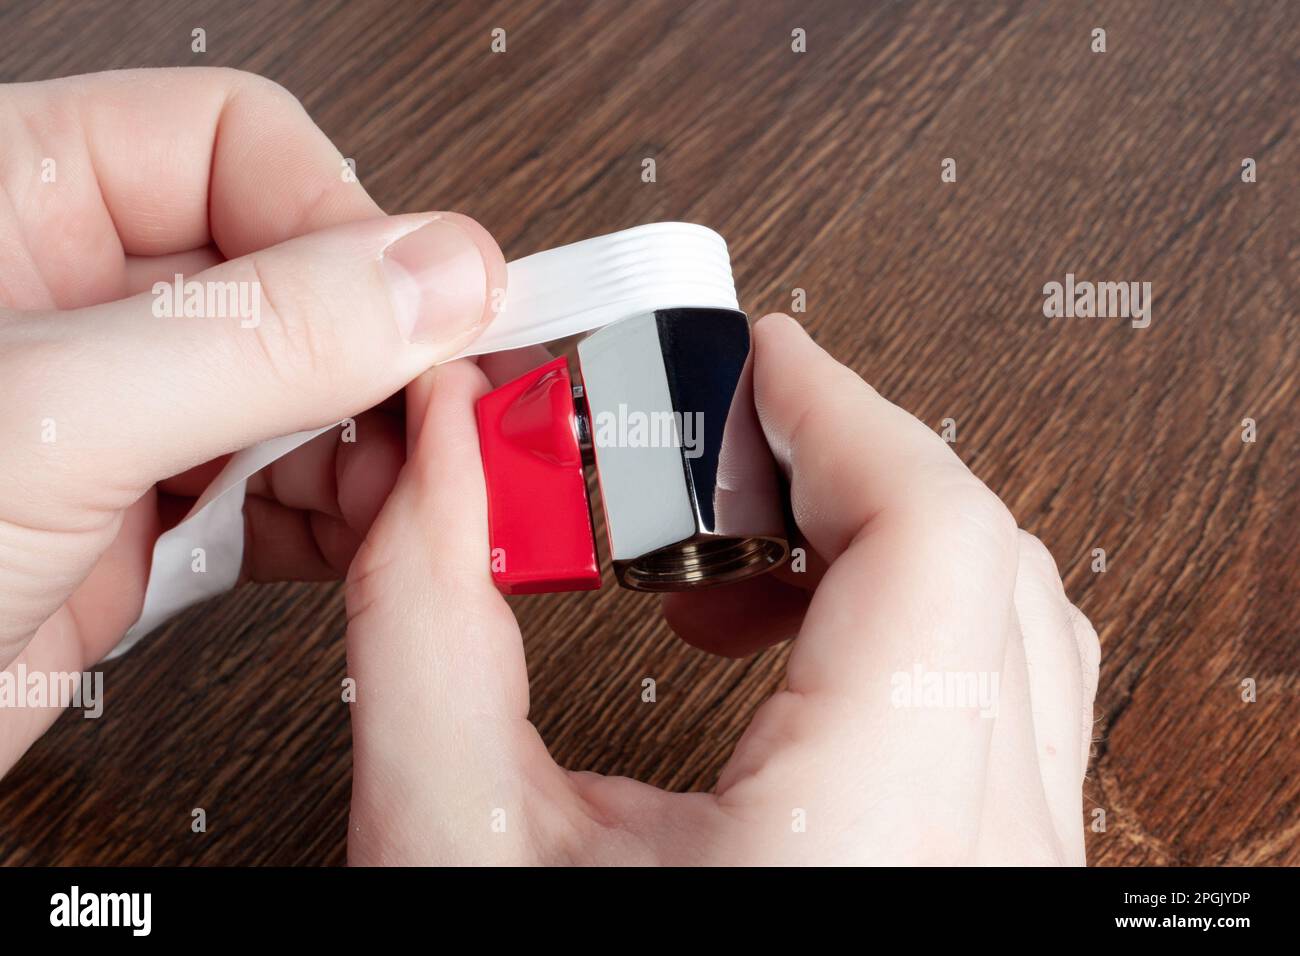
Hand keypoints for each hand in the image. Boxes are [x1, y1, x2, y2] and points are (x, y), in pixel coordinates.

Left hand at [0, 68, 504, 773]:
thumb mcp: (51, 419)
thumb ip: (258, 337)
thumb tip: (433, 275)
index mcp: (18, 203)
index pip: (235, 144)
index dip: (345, 219)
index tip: (431, 305)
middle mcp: (77, 301)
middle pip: (293, 273)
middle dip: (381, 348)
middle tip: (446, 409)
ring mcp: (117, 417)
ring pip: (302, 390)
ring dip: (373, 443)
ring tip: (412, 488)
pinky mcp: (139, 524)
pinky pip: (279, 494)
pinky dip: (340, 519)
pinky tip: (366, 536)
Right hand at [343, 313, 1099, 864]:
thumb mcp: (449, 842)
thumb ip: (432, 612)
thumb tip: (441, 450)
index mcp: (878, 838)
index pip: (935, 537)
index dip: (844, 412)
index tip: (762, 360)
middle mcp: (985, 860)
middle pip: (985, 564)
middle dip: (843, 469)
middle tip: (719, 445)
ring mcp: (1005, 878)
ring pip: (1013, 636)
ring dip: (877, 548)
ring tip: (729, 551)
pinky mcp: (981, 886)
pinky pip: (1000, 713)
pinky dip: (901, 636)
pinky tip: (779, 650)